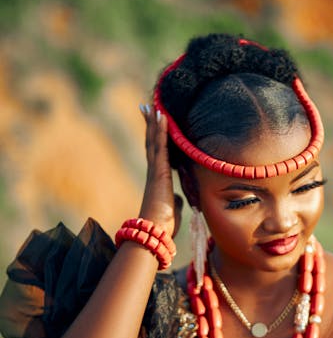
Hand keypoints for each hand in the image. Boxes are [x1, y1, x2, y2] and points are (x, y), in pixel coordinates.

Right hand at [138, 104, 181, 236]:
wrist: (155, 231)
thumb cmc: (164, 224)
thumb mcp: (174, 209)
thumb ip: (176, 200)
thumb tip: (180, 198)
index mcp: (157, 180)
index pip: (156, 154)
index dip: (154, 138)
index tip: (153, 124)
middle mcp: (153, 172)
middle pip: (151, 142)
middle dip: (149, 125)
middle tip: (147, 108)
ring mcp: (155, 170)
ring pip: (154, 141)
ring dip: (154, 123)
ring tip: (153, 106)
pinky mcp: (159, 171)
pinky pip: (161, 146)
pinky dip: (161, 131)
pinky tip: (162, 117)